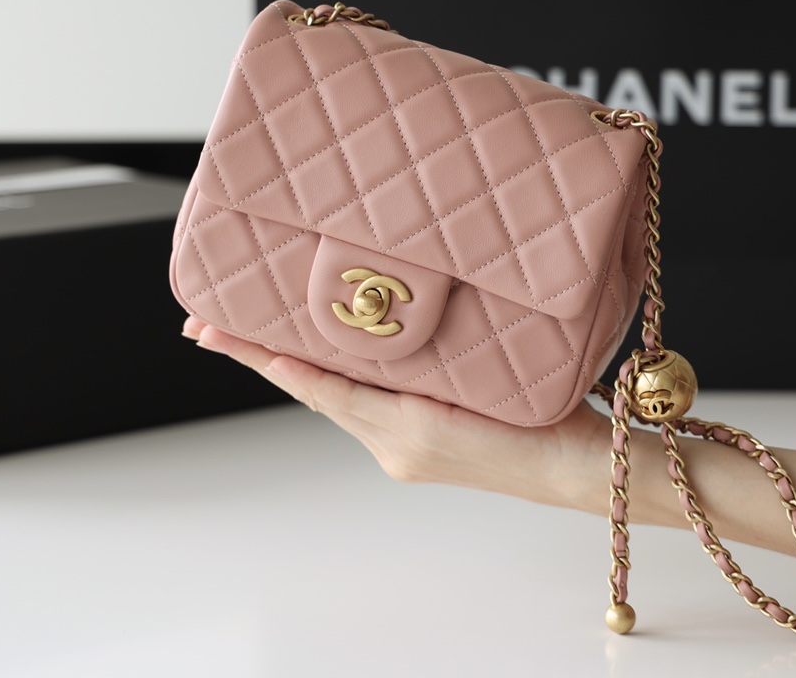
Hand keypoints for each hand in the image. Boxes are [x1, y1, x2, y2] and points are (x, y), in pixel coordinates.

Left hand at [182, 316, 611, 509]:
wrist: (583, 470)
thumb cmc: (551, 426)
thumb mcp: (483, 386)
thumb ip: (423, 368)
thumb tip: (372, 333)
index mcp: (404, 431)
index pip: (316, 384)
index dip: (263, 356)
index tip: (214, 332)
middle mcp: (394, 447)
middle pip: (317, 392)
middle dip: (266, 358)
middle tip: (212, 325)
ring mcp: (406, 452)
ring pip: (340, 399)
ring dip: (300, 369)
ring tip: (262, 334)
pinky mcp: (424, 449)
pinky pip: (367, 408)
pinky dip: (341, 381)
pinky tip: (336, 357)